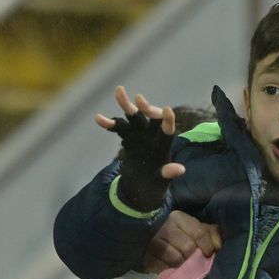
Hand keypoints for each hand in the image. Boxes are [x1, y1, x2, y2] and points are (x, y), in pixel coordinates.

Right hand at [96, 85, 184, 210]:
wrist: (140, 188)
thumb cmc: (155, 186)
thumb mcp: (161, 182)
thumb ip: (168, 173)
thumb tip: (180, 169)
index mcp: (163, 146)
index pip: (167, 131)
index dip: (167, 121)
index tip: (167, 109)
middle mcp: (152, 137)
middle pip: (150, 118)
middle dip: (146, 108)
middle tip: (139, 99)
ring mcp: (139, 135)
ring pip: (133, 117)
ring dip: (126, 105)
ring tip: (119, 90)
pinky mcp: (127, 138)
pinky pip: (117, 127)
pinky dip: (108, 123)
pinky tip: (97, 118)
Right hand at [144, 211, 222, 272]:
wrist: (154, 243)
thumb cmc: (183, 237)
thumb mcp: (199, 230)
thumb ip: (212, 234)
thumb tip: (218, 245)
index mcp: (178, 218)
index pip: (198, 232)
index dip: (207, 246)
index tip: (209, 254)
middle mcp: (164, 227)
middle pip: (188, 247)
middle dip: (195, 257)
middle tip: (196, 262)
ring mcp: (153, 242)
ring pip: (176, 259)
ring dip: (184, 266)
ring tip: (185, 266)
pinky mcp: (147, 257)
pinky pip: (163, 268)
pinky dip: (172, 272)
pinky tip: (173, 271)